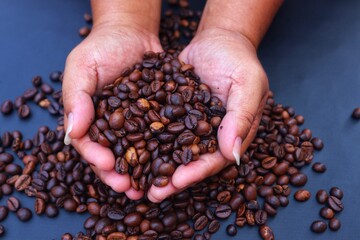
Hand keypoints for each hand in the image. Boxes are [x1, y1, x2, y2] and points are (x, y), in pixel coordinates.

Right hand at [62, 23, 161, 199]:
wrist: (131, 33)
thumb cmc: (101, 48)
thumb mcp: (82, 67)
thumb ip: (75, 97)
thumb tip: (72, 132)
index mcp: (89, 119)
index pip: (88, 144)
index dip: (95, 157)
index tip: (106, 165)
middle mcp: (111, 127)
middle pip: (113, 156)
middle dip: (119, 174)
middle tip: (129, 189)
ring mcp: (134, 124)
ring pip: (138, 153)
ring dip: (143, 172)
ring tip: (150, 188)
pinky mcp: (155, 118)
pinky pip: (159, 136)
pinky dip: (164, 151)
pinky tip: (172, 163)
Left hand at [148, 28, 268, 201]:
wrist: (219, 39)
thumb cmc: (239, 60)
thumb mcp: (248, 84)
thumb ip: (242, 117)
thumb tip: (231, 154)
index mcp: (231, 135)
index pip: (214, 159)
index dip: (197, 172)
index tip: (177, 182)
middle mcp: (208, 135)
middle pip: (189, 161)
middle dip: (172, 178)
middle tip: (152, 193)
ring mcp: (188, 124)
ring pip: (170, 149)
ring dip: (154, 165)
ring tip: (135, 180)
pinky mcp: (172, 112)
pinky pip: (157, 127)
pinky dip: (143, 138)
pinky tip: (126, 148)